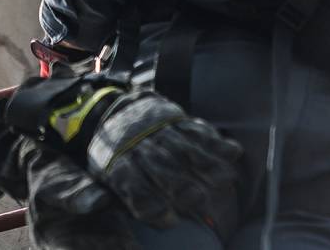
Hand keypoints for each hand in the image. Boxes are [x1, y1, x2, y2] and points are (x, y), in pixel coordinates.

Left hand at [87, 91, 242, 234]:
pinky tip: (233, 153)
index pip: (134, 187)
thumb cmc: (111, 153)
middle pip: (163, 167)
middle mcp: (138, 145)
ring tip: (226, 181)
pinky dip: (215, 140)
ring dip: (207, 164)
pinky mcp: (173, 116)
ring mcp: (157, 129)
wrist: (111, 108)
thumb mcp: (100, 172)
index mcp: (117, 163)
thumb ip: (102, 192)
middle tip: (200, 201)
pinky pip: (196, 128)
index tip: (170, 221)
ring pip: (184, 147)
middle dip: (182, 185)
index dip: (152, 205)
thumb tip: (96, 206)